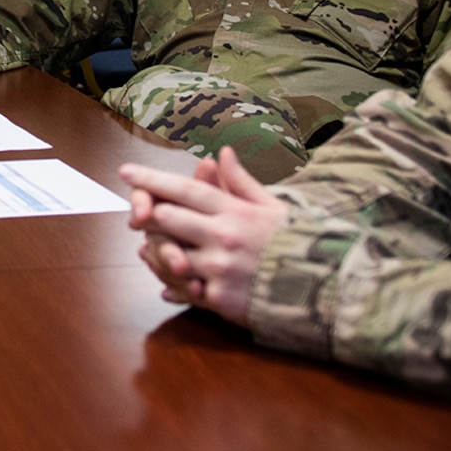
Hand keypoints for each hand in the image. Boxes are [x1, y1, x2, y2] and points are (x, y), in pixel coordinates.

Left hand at [118, 147, 287, 324]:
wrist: (325, 288)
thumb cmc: (298, 242)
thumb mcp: (273, 207)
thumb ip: (241, 181)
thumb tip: (221, 152)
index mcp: (235, 211)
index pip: (183, 189)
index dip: (151, 179)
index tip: (126, 172)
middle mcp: (223, 237)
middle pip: (166, 219)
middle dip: (147, 216)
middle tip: (136, 215)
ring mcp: (219, 269)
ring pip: (168, 255)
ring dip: (155, 252)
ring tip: (148, 250)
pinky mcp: (219, 298)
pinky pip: (182, 289)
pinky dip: (171, 286)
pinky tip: (166, 284)